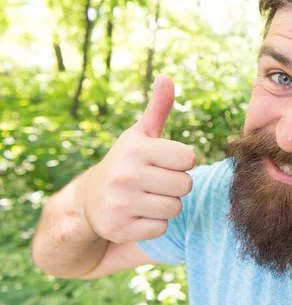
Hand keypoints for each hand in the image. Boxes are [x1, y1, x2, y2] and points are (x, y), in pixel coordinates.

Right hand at [78, 74, 195, 242]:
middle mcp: (125, 174)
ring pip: (175, 207)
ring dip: (167, 205)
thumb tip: (167, 76)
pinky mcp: (118, 228)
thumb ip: (159, 108)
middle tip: (156, 182)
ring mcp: (120, 203)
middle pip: (185, 185)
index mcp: (135, 149)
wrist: (89, 200)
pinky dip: (155, 224)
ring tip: (147, 197)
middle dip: (176, 185)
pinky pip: (161, 228)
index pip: (188, 158)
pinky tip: (138, 214)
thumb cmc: (126, 162)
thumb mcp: (140, 135)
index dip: (182, 162)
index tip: (165, 162)